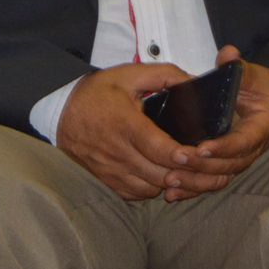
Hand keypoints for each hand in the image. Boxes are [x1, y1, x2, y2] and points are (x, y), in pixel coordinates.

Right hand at [56, 63, 195, 200]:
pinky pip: (138, 194)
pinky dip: (154, 188)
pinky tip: (164, 176)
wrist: (61, 115)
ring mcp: (112, 170)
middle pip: (160, 173)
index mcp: (124, 123)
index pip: (157, 147)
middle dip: (187, 173)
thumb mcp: (128, 74)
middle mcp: (117, 152)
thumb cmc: (97, 94)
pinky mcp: (108, 182)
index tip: (198, 153)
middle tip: (206, 165)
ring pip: (152, 188)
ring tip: (188, 171)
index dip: (181, 155)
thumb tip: (193, 83)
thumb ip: (164, 75)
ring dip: (172, 182)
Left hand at [164, 46, 268, 199]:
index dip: (223, 147)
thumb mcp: (255, 75)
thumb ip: (239, 68)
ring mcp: (239, 160)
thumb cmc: (266, 90)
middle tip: (177, 160)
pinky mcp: (227, 165)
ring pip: (218, 178)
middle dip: (202, 166)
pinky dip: (192, 190)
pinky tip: (171, 193)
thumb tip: (227, 54)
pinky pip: (211, 182)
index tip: (201, 148)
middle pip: (228, 165)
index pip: (242, 142)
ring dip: (194, 183)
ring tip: (170, 180)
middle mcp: (251, 150)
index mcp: (260, 128)